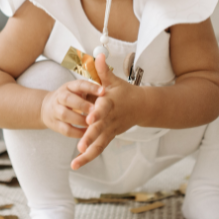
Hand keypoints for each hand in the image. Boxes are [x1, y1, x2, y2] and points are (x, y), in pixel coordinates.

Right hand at [40, 79, 101, 137]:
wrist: (46, 108)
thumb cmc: (71, 98)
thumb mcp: (78, 90)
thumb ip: (90, 89)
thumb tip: (107, 87)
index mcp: (69, 86)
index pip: (79, 84)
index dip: (91, 87)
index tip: (103, 91)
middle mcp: (60, 96)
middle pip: (68, 98)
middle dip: (82, 105)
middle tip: (95, 110)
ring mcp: (55, 110)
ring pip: (65, 114)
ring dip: (79, 120)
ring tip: (91, 124)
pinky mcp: (54, 124)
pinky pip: (65, 129)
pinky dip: (77, 132)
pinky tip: (87, 133)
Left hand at [71, 53, 137, 169]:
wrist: (143, 107)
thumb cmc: (125, 92)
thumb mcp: (114, 80)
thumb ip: (103, 70)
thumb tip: (98, 55)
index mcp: (110, 103)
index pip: (103, 109)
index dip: (96, 113)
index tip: (89, 118)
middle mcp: (110, 119)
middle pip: (100, 129)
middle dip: (90, 137)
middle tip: (80, 145)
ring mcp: (111, 130)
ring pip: (99, 143)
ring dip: (87, 154)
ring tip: (75, 163)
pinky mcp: (110, 136)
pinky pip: (99, 148)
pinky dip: (88, 156)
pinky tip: (77, 164)